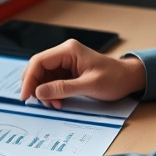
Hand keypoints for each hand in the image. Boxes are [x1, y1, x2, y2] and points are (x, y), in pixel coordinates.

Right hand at [20, 39, 146, 108]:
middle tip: (38, 103)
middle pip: (38, 68)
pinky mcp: (68, 71)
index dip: (29, 79)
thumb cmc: (114, 79)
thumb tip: (39, 92)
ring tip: (54, 104)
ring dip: (44, 92)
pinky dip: (51, 93)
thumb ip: (63, 88)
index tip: (26, 96)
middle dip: (35, 86)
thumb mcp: (89, 85)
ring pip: (43, 76)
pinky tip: (58, 102)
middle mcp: (64, 53)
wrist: (129, 79)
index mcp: (68, 50)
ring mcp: (65, 62)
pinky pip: (52, 81)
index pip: (39, 61)